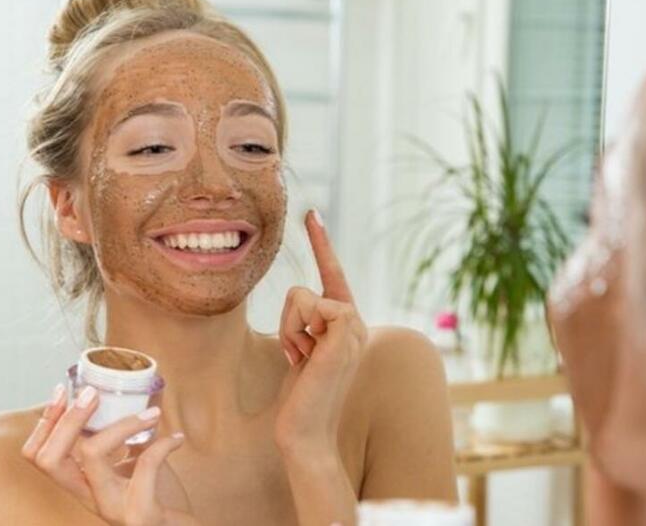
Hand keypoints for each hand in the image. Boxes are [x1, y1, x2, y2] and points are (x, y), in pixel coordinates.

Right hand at [22, 385, 200, 525]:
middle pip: (50, 458)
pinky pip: (146, 466)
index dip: (45, 422)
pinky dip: (163, 445)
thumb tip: (132, 394)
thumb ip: (123, 439)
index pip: (38, 456)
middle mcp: (88, 497)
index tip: (63, 390)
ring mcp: (111, 507)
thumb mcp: (132, 465)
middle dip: (68, 419)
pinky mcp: (140, 513)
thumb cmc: (156, 497)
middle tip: (93, 393)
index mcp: (82, 483)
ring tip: (152, 412)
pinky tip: (177, 439)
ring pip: (93, 455)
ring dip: (123, 424)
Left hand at [275, 209, 367, 454]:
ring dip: (290, 329)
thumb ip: (308, 324)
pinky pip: (304, 303)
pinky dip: (294, 331)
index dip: (321, 243)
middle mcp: (356, 322)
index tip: (311, 214)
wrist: (304, 431)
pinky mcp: (345, 328)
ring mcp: (354, 325)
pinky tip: (306, 359)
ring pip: (300, 295)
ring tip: (303, 360)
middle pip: (303, 291)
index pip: (333, 275)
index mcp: (346, 325)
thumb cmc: (300, 396)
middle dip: (289, 324)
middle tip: (300, 359)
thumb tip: (301, 298)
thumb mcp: (302, 350)